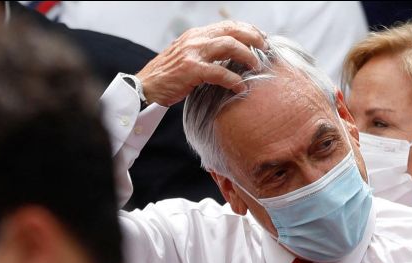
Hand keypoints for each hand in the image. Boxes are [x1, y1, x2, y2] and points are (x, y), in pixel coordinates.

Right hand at [136, 21, 267, 106]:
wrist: (145, 86)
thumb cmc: (169, 76)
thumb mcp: (188, 57)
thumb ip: (207, 53)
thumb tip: (231, 57)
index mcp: (196, 34)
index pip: (227, 25)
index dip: (248, 30)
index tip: (262, 38)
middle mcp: (195, 39)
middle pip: (231, 30)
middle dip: (253, 37)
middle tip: (266, 48)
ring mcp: (192, 53)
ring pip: (228, 46)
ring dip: (247, 55)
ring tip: (257, 66)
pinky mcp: (190, 70)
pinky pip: (219, 72)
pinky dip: (233, 80)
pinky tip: (241, 87)